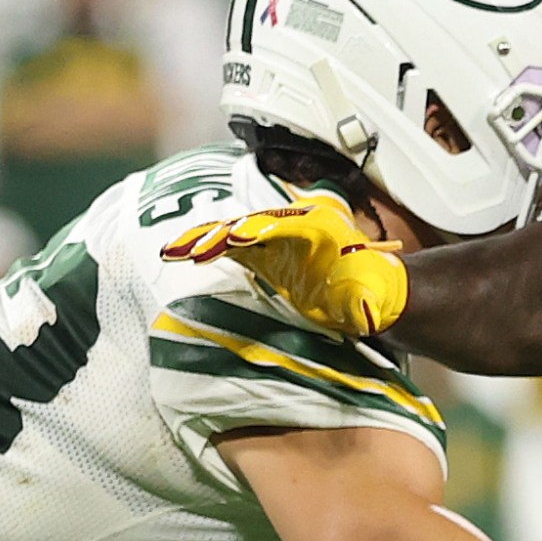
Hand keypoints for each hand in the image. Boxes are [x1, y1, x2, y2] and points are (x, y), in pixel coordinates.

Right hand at [161, 193, 408, 335]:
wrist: (361, 283)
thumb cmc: (367, 288)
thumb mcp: (369, 296)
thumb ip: (362, 304)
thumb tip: (364, 316)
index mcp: (322, 228)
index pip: (288, 225)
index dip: (263, 230)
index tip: (240, 239)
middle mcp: (293, 224)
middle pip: (253, 224)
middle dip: (225, 235)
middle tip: (197, 251)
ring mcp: (274, 235)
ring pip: (233, 231)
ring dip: (204, 240)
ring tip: (172, 252)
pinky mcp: (259, 250)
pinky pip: (227, 245)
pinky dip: (203, 248)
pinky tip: (176, 255)